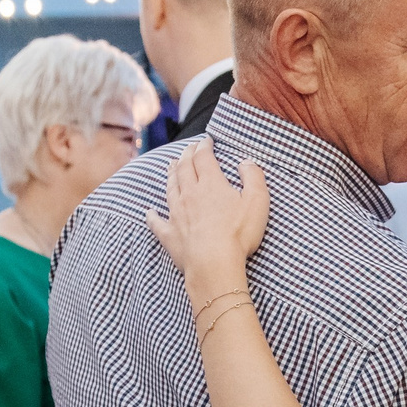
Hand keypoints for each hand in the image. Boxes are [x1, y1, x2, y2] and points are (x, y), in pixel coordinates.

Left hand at [145, 139, 269, 293]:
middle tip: (189, 148)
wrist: (214, 264)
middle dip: (186, 155)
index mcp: (210, 183)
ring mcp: (176, 214)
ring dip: (171, 174)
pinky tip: (148, 212)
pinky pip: (156, 222)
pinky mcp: (169, 234)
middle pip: (184, 168)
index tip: (206, 141)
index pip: (203, 157)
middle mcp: (189, 194)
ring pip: (170, 188)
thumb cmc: (238, 234)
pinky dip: (151, 215)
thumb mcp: (257, 202)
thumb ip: (254, 177)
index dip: (204, 146)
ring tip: (171, 166)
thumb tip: (246, 162)